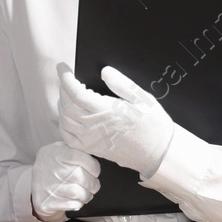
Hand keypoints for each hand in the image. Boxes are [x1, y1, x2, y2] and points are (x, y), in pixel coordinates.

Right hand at [31, 139, 101, 220]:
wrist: (34, 185)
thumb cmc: (55, 165)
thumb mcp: (60, 150)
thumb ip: (75, 147)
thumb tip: (95, 148)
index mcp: (53, 153)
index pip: (77, 156)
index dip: (92, 165)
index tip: (96, 171)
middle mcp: (47, 169)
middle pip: (80, 176)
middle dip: (93, 183)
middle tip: (94, 185)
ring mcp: (46, 186)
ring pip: (78, 192)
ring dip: (87, 195)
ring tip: (87, 193)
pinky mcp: (46, 202)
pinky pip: (72, 204)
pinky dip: (79, 203)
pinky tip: (76, 200)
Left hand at [57, 64, 174, 174]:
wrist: (159, 153)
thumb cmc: (153, 126)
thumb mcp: (143, 98)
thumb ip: (121, 83)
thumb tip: (105, 71)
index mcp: (106, 111)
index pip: (75, 92)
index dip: (65, 78)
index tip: (62, 68)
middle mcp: (94, 126)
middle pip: (66, 105)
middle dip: (63, 89)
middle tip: (67, 80)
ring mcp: (91, 140)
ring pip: (64, 121)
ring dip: (62, 106)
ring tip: (68, 95)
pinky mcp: (92, 150)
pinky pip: (68, 138)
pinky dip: (63, 125)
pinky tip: (68, 117)